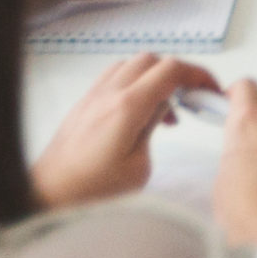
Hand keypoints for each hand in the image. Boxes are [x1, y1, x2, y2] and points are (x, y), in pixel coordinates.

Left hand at [31, 54, 220, 208]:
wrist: (47, 197)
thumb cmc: (92, 192)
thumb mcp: (138, 168)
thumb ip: (152, 129)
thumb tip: (161, 108)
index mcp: (126, 107)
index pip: (170, 70)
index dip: (196, 73)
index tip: (210, 88)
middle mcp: (108, 93)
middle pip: (151, 60)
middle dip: (176, 73)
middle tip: (190, 99)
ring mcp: (92, 96)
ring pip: (131, 65)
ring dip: (153, 77)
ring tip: (164, 111)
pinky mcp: (82, 105)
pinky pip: (113, 78)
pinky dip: (133, 84)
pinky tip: (138, 113)